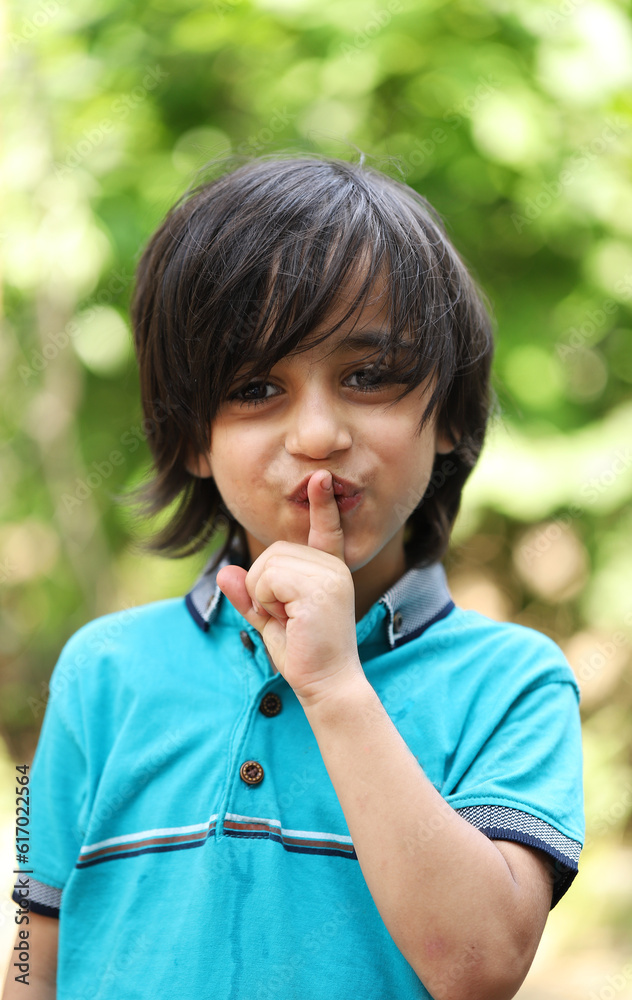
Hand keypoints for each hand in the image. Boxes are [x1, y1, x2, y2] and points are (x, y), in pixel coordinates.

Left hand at [216, 470, 363, 705]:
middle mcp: (332, 566)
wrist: (326, 685)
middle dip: (262, 586)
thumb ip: (249, 596)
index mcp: (327, 570)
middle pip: (273, 552)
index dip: (322, 503)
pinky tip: (288, 619)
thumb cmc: (303, 655)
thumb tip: (225, 572)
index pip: (324, 529)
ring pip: (268, 565)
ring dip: (263, 596)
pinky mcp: (318, 588)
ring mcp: (328, 575)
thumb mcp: (269, 620)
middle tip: (285, 616)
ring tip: (288, 619)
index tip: (321, 477)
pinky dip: (265, 601)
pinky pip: (268, 579)